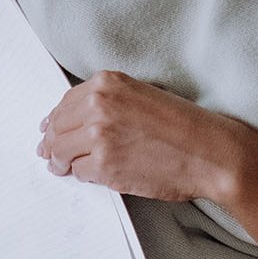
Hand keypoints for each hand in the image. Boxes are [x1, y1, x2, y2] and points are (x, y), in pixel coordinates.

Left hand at [35, 70, 254, 202]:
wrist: (210, 152)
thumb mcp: (142, 96)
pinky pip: (78, 172)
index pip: (66, 102)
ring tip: (60, 168)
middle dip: (51, 142)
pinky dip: (81, 175)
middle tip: (48, 153)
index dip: (56, 119)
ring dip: (60, 162)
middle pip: (57, 127)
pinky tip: (87, 175)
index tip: (49, 129)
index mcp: (107, 83)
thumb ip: (108, 102)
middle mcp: (99, 105)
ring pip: (61, 151)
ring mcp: (99, 136)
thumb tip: (77, 120)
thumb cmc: (185, 127)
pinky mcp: (104, 165)